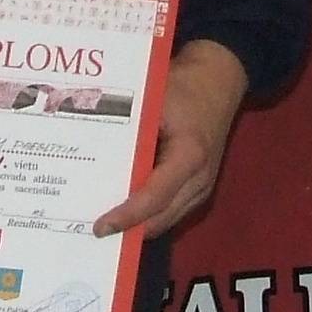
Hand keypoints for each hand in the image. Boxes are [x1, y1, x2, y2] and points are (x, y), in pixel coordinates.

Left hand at [94, 38, 245, 237]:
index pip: (155, 197)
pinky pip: (172, 210)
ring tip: (106, 227)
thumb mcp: (154, 101)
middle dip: (129, 230)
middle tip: (94, 232)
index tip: (100, 226)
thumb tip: (94, 155)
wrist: (218, 78)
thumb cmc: (184, 85)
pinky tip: (125, 211)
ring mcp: (204, 186)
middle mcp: (200, 178)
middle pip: (161, 219)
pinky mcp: (200, 186)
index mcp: (190, 156)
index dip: (127, 215)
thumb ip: (131, 130)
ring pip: (167, 220)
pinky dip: (149, 215)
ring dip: (138, 226)